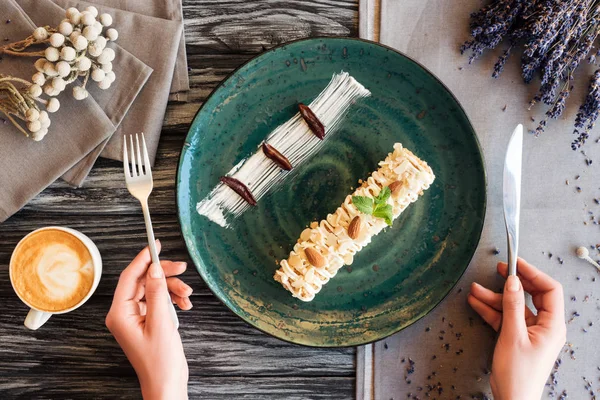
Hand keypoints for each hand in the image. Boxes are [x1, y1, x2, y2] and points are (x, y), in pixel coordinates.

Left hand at [106, 241, 191, 399]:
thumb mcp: (161, 323)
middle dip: (164, 275)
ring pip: (154, 289)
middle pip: (144, 281)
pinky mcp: (147, 321)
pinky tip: (184, 305)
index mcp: (119, 314)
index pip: (129, 277)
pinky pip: (158, 301)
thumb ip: (157, 293)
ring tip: (187, 296)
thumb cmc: (160, 362)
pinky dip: (172, 299)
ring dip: (172, 289)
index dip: (143, 258)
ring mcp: (135, 317)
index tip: (154, 244)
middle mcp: (124, 314)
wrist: (166, 383)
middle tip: (182, 269)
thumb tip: (155, 269)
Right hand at [468, 258, 565, 399]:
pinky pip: (505, 318)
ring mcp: (530, 332)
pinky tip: (477, 302)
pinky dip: (491, 310)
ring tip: (475, 290)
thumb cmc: (518, 374)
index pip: (549, 290)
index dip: (533, 273)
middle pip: (531, 295)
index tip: (516, 263)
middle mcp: (545, 326)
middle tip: (498, 270)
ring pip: (513, 307)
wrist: (512, 399)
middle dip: (512, 283)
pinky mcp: (517, 338)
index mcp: (553, 325)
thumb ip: (511, 305)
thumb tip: (512, 281)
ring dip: (494, 298)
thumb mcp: (512, 335)